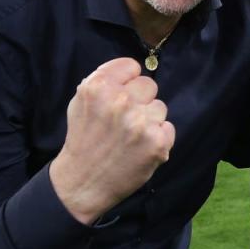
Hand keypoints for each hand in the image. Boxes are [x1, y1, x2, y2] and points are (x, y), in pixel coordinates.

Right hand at [49, 58, 174, 224]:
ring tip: (130, 137)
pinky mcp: (157, 143)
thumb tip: (132, 68)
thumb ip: (104, 79)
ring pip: (160, 107)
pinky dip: (158, 139)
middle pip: (149, 85)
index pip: (132, 66)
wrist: (83, 182)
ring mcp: (140, 122)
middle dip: (139, 100)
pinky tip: (139, 149)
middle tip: (124, 121)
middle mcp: (120, 101)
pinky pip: (168, 128)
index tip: (119, 97)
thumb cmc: (84, 138)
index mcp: (99, 86)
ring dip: (149, 120)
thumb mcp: (81, 101)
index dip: (127, 82)